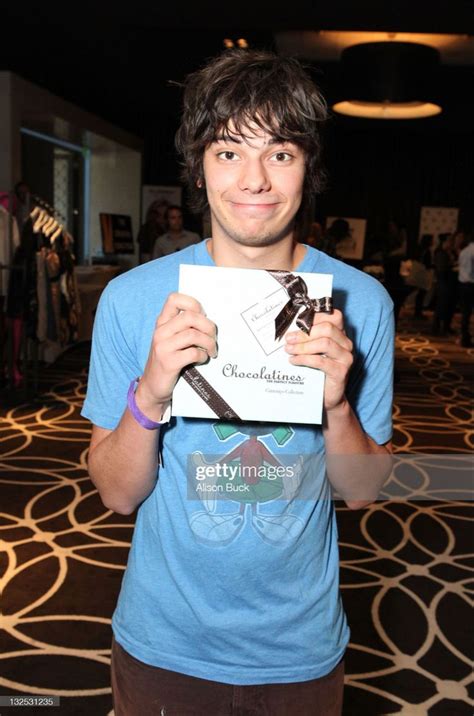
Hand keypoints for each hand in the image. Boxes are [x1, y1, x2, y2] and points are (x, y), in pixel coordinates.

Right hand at [135, 292, 216, 419]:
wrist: (152, 387)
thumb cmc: (167, 361)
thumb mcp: (170, 340)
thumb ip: (183, 328)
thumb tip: (208, 321)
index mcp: (162, 322)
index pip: (174, 299)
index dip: (193, 303)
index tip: (202, 316)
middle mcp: (161, 332)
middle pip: (191, 316)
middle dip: (209, 326)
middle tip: (213, 337)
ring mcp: (163, 347)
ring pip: (194, 335)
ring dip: (209, 343)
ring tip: (211, 351)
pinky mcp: (168, 362)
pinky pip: (193, 353)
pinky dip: (203, 356)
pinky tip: (202, 359)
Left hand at [284, 309, 352, 411]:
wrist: (326, 397)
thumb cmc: (316, 371)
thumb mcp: (312, 351)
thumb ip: (307, 338)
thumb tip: (288, 329)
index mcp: (340, 335)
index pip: (333, 316)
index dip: (315, 316)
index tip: (296, 321)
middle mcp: (346, 344)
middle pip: (327, 328)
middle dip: (305, 332)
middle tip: (288, 339)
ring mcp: (346, 358)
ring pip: (325, 343)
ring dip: (303, 346)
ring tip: (288, 350)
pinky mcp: (341, 372)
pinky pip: (321, 361)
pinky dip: (304, 359)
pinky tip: (293, 361)